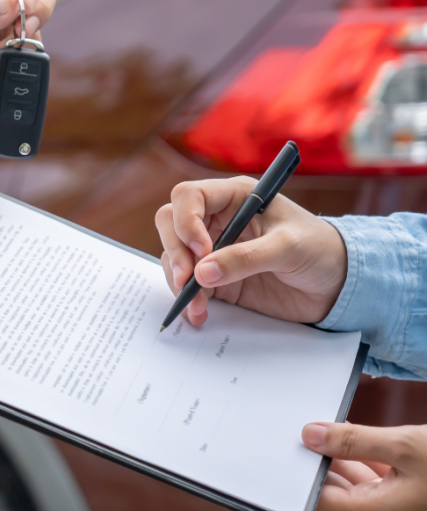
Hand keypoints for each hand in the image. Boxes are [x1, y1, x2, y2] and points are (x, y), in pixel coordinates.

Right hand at [154, 176, 347, 326]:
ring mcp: (213, 250)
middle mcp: (217, 220)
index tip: (203, 250)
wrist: (338, 286)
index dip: (186, 220)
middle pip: (171, 224)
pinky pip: (186, 285)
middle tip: (188, 278)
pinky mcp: (215, 279)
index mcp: (235, 197)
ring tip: (197, 305)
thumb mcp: (288, 248)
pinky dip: (186, 300)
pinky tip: (199, 313)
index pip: (189, 196)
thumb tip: (202, 274)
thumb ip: (246, 258)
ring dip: (178, 280)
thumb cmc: (321, 250)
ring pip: (173, 256)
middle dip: (176, 251)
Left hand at [302, 422, 426, 510]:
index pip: (320, 502)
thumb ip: (354, 441)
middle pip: (333, 489)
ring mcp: (395, 503)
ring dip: (335, 453)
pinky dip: (358, 452)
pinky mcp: (407, 490)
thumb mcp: (404, 447)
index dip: (298, 477)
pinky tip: (346, 429)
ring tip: (318, 425)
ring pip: (352, 479)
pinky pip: (371, 473)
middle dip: (313, 460)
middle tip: (296, 429)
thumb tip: (312, 436)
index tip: (285, 449)